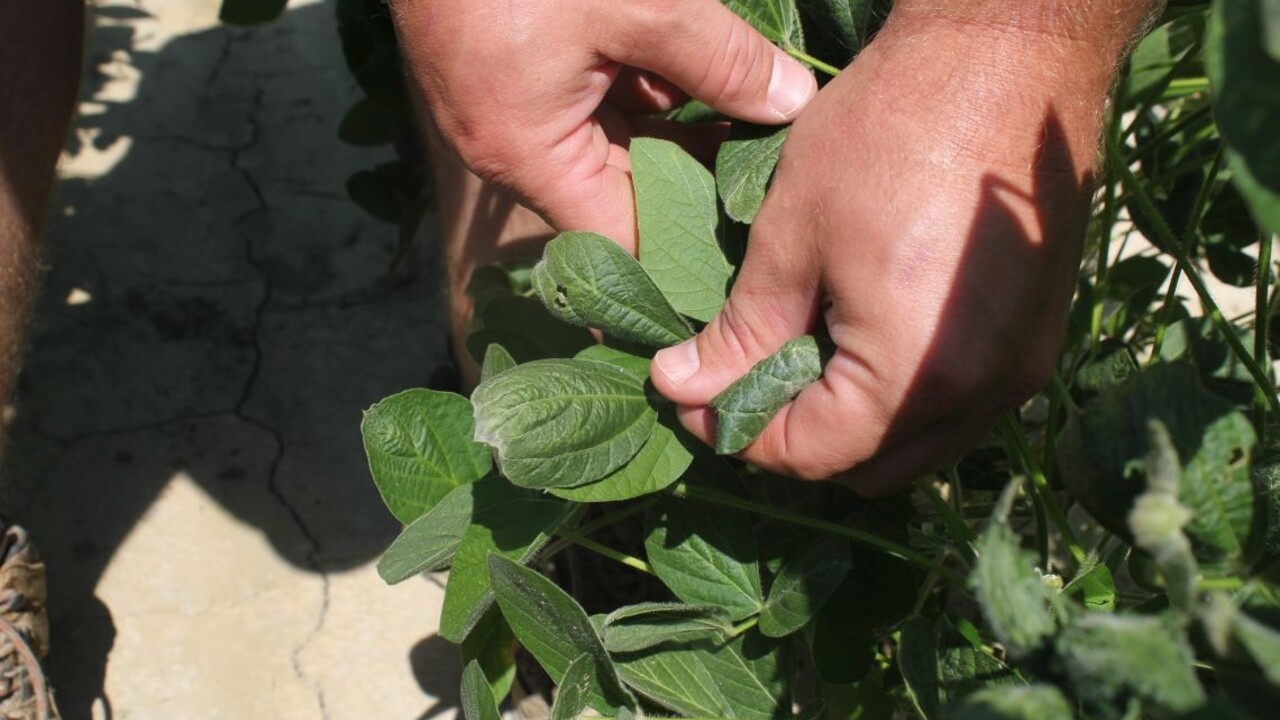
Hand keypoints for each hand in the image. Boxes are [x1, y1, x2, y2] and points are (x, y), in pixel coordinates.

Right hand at [391, 0, 817, 251]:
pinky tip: (710, 72)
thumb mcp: (641, 3)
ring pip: (616, 140)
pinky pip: (597, 98)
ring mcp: (514, 106)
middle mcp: (514, 148)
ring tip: (760, 122)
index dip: (689, 245)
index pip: (622, 240)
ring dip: (681, 127)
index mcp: (529, 156)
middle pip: (624, 192)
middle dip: (699, 178)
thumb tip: (793, 103)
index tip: (755, 239)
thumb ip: (722, 60)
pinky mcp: (519, 68)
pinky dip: (648, 87)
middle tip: (776, 173)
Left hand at [651, 14, 1120, 493]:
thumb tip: (681, 386)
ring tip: (791, 356)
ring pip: (915, 445)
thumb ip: (740, 330)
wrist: (1009, 56)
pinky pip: (954, 406)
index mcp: (915, 376)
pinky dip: (896, 397)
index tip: (687, 391)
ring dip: (847, 421)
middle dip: (792, 437)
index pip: (810, 453)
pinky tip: (855, 335)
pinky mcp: (1035, 339)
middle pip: (867, 466)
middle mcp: (981, 395)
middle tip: (735, 378)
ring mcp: (1020, 370)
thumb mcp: (793, 235)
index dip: (735, 432)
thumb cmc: (892, 132)